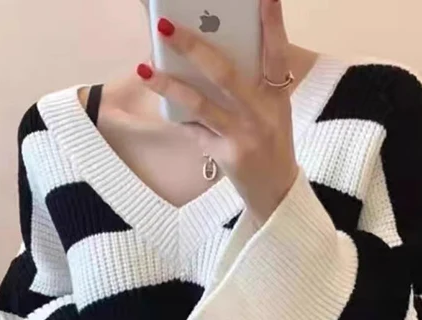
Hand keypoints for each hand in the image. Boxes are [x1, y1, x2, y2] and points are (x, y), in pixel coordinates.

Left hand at [139, 0, 297, 222]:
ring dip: (169, 84)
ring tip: (144, 68)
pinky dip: (178, 117)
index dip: (273, 25)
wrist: (276, 192)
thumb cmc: (270, 142)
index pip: (277, 54)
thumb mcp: (272, 111)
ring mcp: (244, 137)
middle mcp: (262, 114)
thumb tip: (208, 52)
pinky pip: (195, 130)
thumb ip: (251, 84)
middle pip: (224, 74)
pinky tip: (163, 105)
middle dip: (193, 47)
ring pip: (200, 104)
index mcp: (277, 97)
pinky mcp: (227, 156)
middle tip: (166, 26)